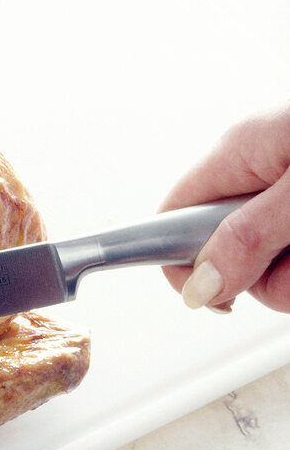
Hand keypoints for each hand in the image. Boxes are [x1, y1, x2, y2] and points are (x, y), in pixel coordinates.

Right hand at [160, 104, 289, 312]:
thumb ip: (250, 237)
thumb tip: (200, 286)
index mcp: (238, 153)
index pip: (171, 217)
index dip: (180, 262)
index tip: (211, 297)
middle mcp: (258, 172)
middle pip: (226, 251)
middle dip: (263, 274)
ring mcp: (285, 191)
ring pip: (269, 264)